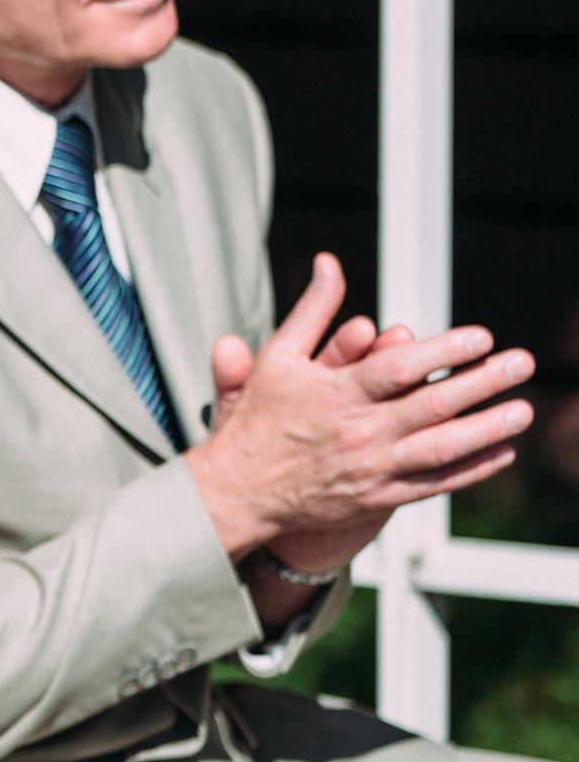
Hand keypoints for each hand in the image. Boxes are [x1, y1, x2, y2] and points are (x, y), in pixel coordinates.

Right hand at [185, 253, 535, 560]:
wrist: (237, 490)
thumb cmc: (259, 419)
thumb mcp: (277, 356)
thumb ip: (312, 310)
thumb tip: (329, 263)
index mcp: (335, 393)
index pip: (397, 368)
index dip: (442, 351)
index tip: (481, 336)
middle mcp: (358, 430)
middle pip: (431, 404)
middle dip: (482, 382)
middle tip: (522, 363)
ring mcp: (371, 467)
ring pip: (440, 447)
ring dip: (487, 428)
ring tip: (523, 410)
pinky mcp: (377, 498)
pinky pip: (433, 484)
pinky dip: (471, 470)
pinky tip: (502, 452)